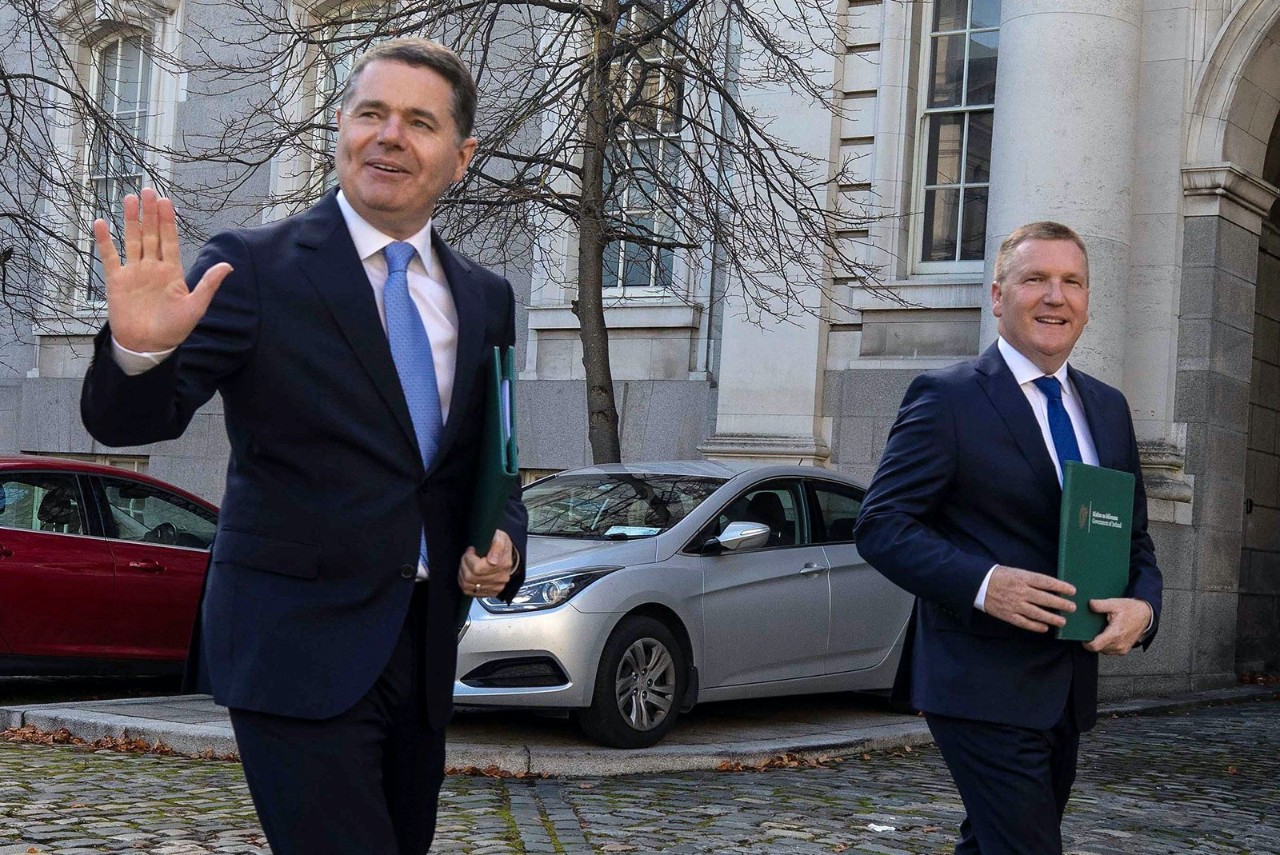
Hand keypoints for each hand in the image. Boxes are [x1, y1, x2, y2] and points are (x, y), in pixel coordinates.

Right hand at [94, 188, 231, 351]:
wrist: (148, 346)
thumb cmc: (174, 329)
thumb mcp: (195, 306)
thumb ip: (209, 284)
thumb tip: (228, 266)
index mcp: (172, 272)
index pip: (170, 240)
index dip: (168, 221)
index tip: (166, 201)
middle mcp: (152, 268)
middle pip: (151, 234)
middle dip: (150, 213)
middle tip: (148, 190)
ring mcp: (134, 273)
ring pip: (132, 240)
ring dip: (130, 220)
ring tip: (129, 199)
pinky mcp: (117, 281)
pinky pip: (110, 257)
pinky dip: (105, 241)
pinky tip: (102, 223)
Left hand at [458, 528, 515, 598]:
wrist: (509, 557)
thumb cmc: (503, 547)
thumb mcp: (501, 538)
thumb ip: (497, 545)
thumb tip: (492, 560)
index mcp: (503, 565)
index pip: (477, 568)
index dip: (469, 558)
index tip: (471, 550)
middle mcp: (500, 579)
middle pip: (471, 577)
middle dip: (464, 564)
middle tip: (466, 556)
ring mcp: (495, 587)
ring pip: (468, 585)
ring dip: (462, 573)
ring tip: (466, 564)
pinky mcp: (490, 593)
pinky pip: (470, 592)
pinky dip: (464, 583)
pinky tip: (466, 574)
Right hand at [983, 565, 1076, 632]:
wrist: (977, 584)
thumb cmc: (999, 576)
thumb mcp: (1016, 572)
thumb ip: (1031, 580)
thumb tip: (1051, 588)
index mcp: (1022, 577)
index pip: (1046, 582)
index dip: (1061, 586)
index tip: (1072, 591)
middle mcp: (1020, 591)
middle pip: (1045, 599)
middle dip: (1061, 604)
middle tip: (1072, 607)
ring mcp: (1014, 604)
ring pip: (1037, 613)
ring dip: (1051, 618)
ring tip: (1062, 621)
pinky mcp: (1008, 615)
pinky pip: (1024, 622)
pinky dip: (1035, 626)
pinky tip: (1044, 628)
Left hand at [1083, 598, 1151, 654]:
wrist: (1146, 615)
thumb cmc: (1131, 610)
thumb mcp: (1115, 603)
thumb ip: (1101, 605)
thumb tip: (1090, 604)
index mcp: (1115, 634)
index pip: (1095, 646)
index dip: (1086, 643)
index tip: (1082, 636)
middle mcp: (1119, 644)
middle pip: (1098, 648)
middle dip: (1092, 641)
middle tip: (1090, 630)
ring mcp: (1122, 649)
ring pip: (1104, 650)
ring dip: (1099, 643)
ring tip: (1100, 631)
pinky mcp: (1124, 650)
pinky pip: (1110, 650)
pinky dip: (1106, 644)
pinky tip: (1107, 635)